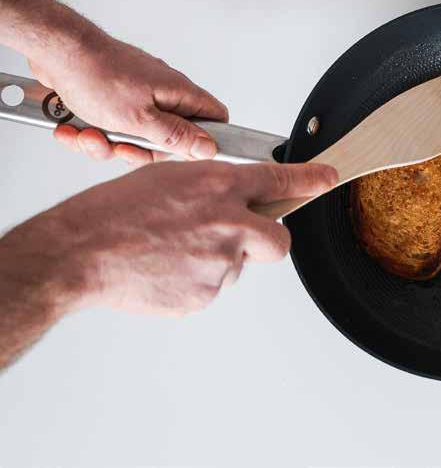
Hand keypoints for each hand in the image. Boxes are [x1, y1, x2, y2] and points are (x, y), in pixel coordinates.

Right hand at [2, 160, 337, 316]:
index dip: (311, 180)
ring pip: (235, 265)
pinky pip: (210, 288)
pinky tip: (163, 269)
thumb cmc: (114, 211)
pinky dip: (193, 281)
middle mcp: (227, 223)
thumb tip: (233, 196)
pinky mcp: (203, 295)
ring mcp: (218, 263)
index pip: (280, 179)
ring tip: (170, 250)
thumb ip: (211, 187)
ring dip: (215, 259)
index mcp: (218, 185)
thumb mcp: (168, 176)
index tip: (329, 178)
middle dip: (270, 240)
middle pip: (279, 241)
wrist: (79, 252)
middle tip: (243, 237)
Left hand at [30, 31, 227, 165]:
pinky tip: (72, 128)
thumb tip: (210, 147)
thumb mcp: (140, 119)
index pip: (213, 117)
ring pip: (134, 135)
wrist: (55, 51)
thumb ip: (176, 136)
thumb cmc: (96, 75)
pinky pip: (110, 126)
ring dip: (107, 143)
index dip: (203, 140)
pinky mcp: (112, 96)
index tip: (180, 153)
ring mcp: (137, 93)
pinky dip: (91, 132)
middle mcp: (162, 92)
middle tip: (120, 146)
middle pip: (168, 136)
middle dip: (139, 149)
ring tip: (86, 136)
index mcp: (178, 93)